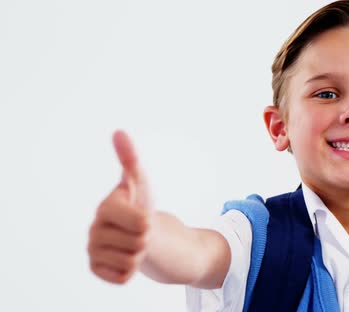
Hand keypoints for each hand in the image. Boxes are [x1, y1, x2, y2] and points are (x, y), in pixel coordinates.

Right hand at [88, 130, 153, 283]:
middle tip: (138, 232)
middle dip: (145, 239)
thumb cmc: (141, 206)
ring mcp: (92, 252)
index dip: (148, 221)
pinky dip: (131, 271)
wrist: (141, 234)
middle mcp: (93, 231)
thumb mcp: (140, 183)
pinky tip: (125, 258)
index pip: (142, 223)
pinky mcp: (96, 270)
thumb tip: (119, 131)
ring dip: (139, 255)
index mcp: (105, 208)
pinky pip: (123, 277)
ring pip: (133, 261)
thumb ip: (130, 158)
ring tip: (133, 243)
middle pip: (139, 243)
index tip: (140, 214)